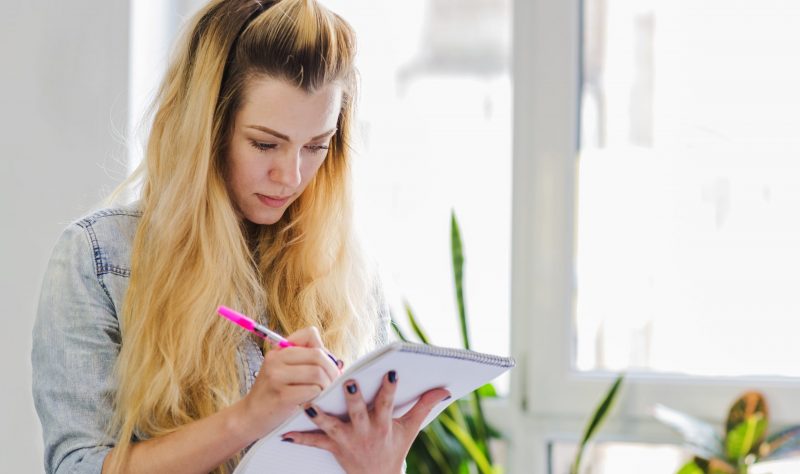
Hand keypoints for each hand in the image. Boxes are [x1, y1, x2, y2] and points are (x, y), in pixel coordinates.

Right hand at [239, 327, 340, 439]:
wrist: (250, 418)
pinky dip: (318, 397)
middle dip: (331, 370)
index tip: (325, 366)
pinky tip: (313, 403)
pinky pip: (313, 391)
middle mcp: (276, 360)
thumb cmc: (274, 394)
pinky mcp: (282, 396)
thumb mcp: (285, 372)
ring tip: (323, 394)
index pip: (310, 334)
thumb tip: (339, 364)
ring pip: (318, 373)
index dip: (324, 350)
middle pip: (318, 355)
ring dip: (327, 386)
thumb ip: (308, 363)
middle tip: (332, 383)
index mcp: (278, 351)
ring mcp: (277, 377)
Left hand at [281, 371, 450, 473]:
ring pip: (331, 426)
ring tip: (308, 404)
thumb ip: (424, 406)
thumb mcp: (410, 428)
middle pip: (358, 412)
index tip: (391, 372)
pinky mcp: (333, 448)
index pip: (388, 403)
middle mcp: (365, 431)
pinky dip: (299, 438)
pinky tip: (284, 433)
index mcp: (384, 424)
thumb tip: (444, 389)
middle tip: (348, 381)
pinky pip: (314, 443)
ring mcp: (347, 440)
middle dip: (353, 398)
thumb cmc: (394, 448)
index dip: (390, 389)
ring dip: (319, 416)